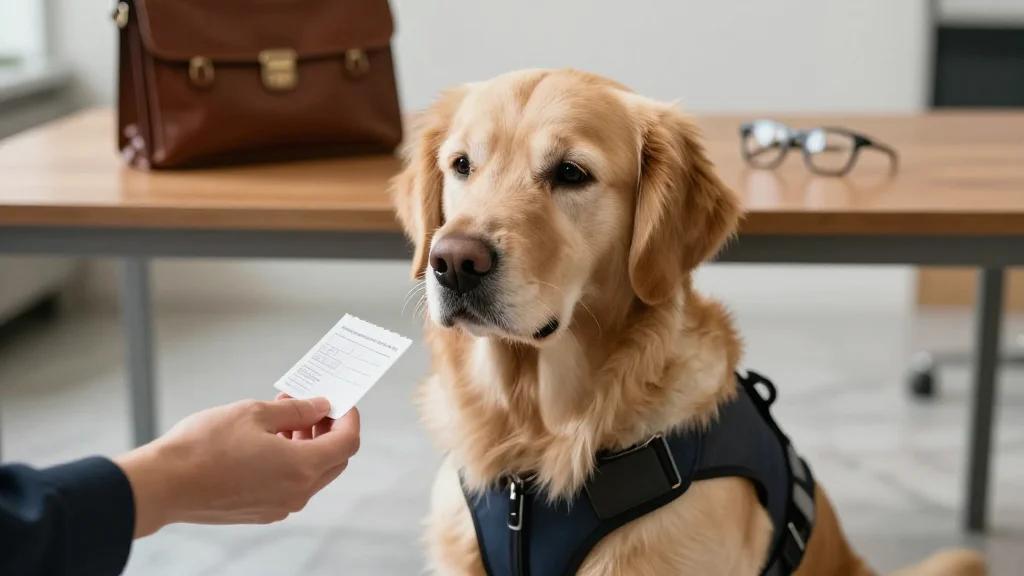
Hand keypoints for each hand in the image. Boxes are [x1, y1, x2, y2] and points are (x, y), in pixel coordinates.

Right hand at [115, 397, 359, 536]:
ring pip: (310, 473)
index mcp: (302, 468)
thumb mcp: (255, 413)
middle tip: (312, 406)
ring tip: (285, 416)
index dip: (349, 418)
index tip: (341, 401)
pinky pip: (289, 484)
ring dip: (307, 443)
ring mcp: (278, 506)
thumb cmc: (204, 447)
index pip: (347, 443)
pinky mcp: (260, 511)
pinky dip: (289, 460)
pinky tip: (269, 439)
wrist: (163, 484)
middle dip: (328, 430)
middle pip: (333, 460)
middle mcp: (296, 493)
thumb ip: (297, 410)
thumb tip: (319, 406)